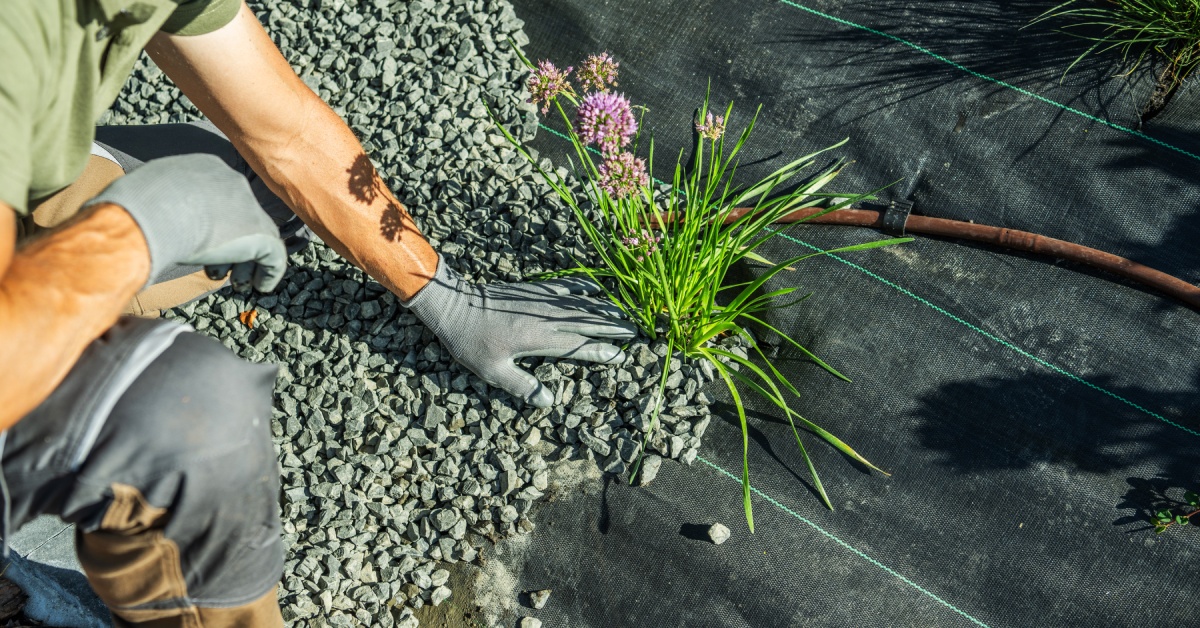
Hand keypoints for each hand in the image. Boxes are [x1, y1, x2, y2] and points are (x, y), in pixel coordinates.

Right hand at [83, 154, 286, 290]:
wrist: (152, 213)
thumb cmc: (135, 204)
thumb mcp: (143, 191)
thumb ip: (156, 199)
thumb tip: (142, 213)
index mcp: (205, 167)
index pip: (220, 197)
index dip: (215, 224)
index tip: (204, 244)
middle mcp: (232, 182)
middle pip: (241, 216)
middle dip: (233, 243)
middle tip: (224, 267)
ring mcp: (249, 207)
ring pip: (259, 236)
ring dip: (248, 261)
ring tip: (238, 281)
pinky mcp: (259, 233)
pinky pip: (274, 255)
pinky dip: (269, 273)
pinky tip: (260, 286)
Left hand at [403, 255, 636, 406]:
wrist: (454, 304)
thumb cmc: (470, 342)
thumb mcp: (492, 371)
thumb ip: (522, 386)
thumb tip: (548, 401)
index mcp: (539, 339)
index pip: (579, 346)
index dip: (602, 351)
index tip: (622, 356)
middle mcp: (545, 318)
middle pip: (588, 321)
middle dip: (613, 327)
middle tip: (636, 331)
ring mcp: (541, 301)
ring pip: (581, 303)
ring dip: (605, 308)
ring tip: (625, 313)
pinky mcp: (533, 290)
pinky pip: (565, 287)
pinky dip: (583, 288)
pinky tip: (596, 289)